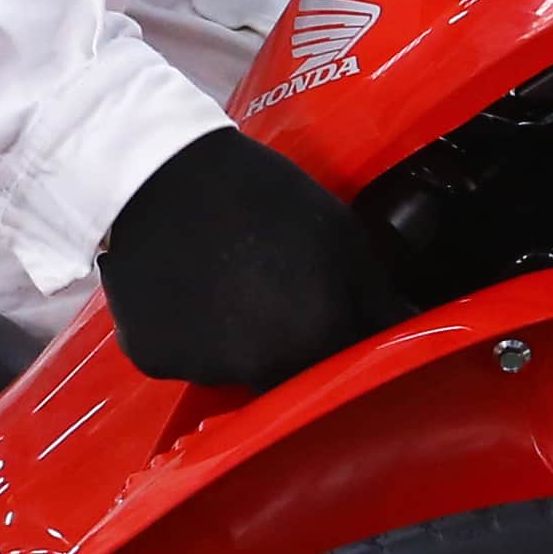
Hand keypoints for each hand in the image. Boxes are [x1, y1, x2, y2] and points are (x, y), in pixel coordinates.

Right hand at [99, 127, 409, 394]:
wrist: (159, 170)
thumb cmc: (260, 194)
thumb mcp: (340, 235)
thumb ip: (375, 298)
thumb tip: (401, 334)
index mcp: (314, 340)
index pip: (344, 376)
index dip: (340, 353)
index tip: (331, 324)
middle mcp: (259, 370)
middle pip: (284, 383)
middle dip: (288, 351)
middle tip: (273, 296)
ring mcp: (199, 369)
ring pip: (230, 372)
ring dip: (234, 343)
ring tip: (224, 283)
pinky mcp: (151, 358)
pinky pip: (179, 359)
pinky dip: (185, 335)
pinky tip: (185, 289)